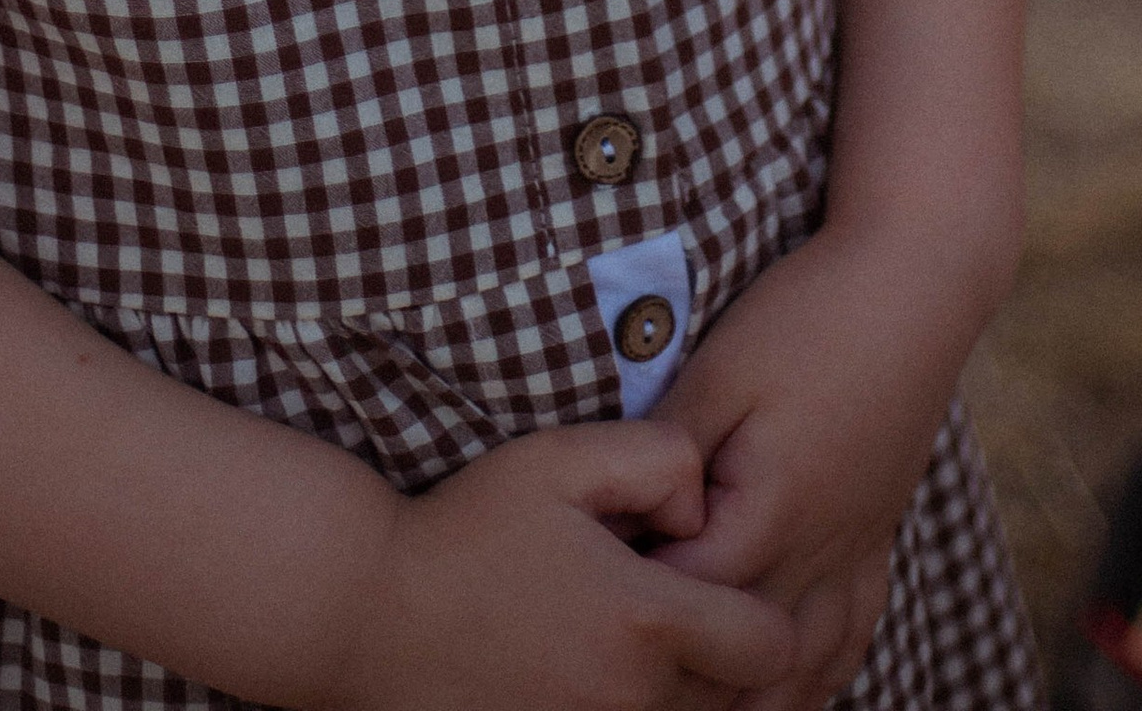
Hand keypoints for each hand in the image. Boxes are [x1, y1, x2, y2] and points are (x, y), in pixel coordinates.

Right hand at [309, 420, 796, 710]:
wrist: (371, 613)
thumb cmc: (468, 527)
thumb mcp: (561, 457)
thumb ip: (660, 457)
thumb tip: (704, 506)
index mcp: (646, 621)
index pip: (770, 644)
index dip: (754, 607)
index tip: (702, 575)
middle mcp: (633, 698)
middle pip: (733, 694)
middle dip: (713, 647)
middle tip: (652, 596)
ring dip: (672, 684)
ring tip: (612, 632)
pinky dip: (625, 705)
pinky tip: (583, 666)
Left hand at [647, 241, 965, 710]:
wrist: (916, 280)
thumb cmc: (810, 315)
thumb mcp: (721, 367)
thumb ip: (669, 448)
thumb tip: (621, 508)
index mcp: (774, 511)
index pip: (689, 596)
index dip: (634, 594)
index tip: (588, 580)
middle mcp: (822, 548)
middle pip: (748, 651)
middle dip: (688, 663)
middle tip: (627, 654)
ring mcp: (858, 546)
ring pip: (809, 661)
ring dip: (757, 690)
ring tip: (700, 695)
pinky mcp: (879, 531)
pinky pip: (855, 631)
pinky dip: (820, 669)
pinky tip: (794, 682)